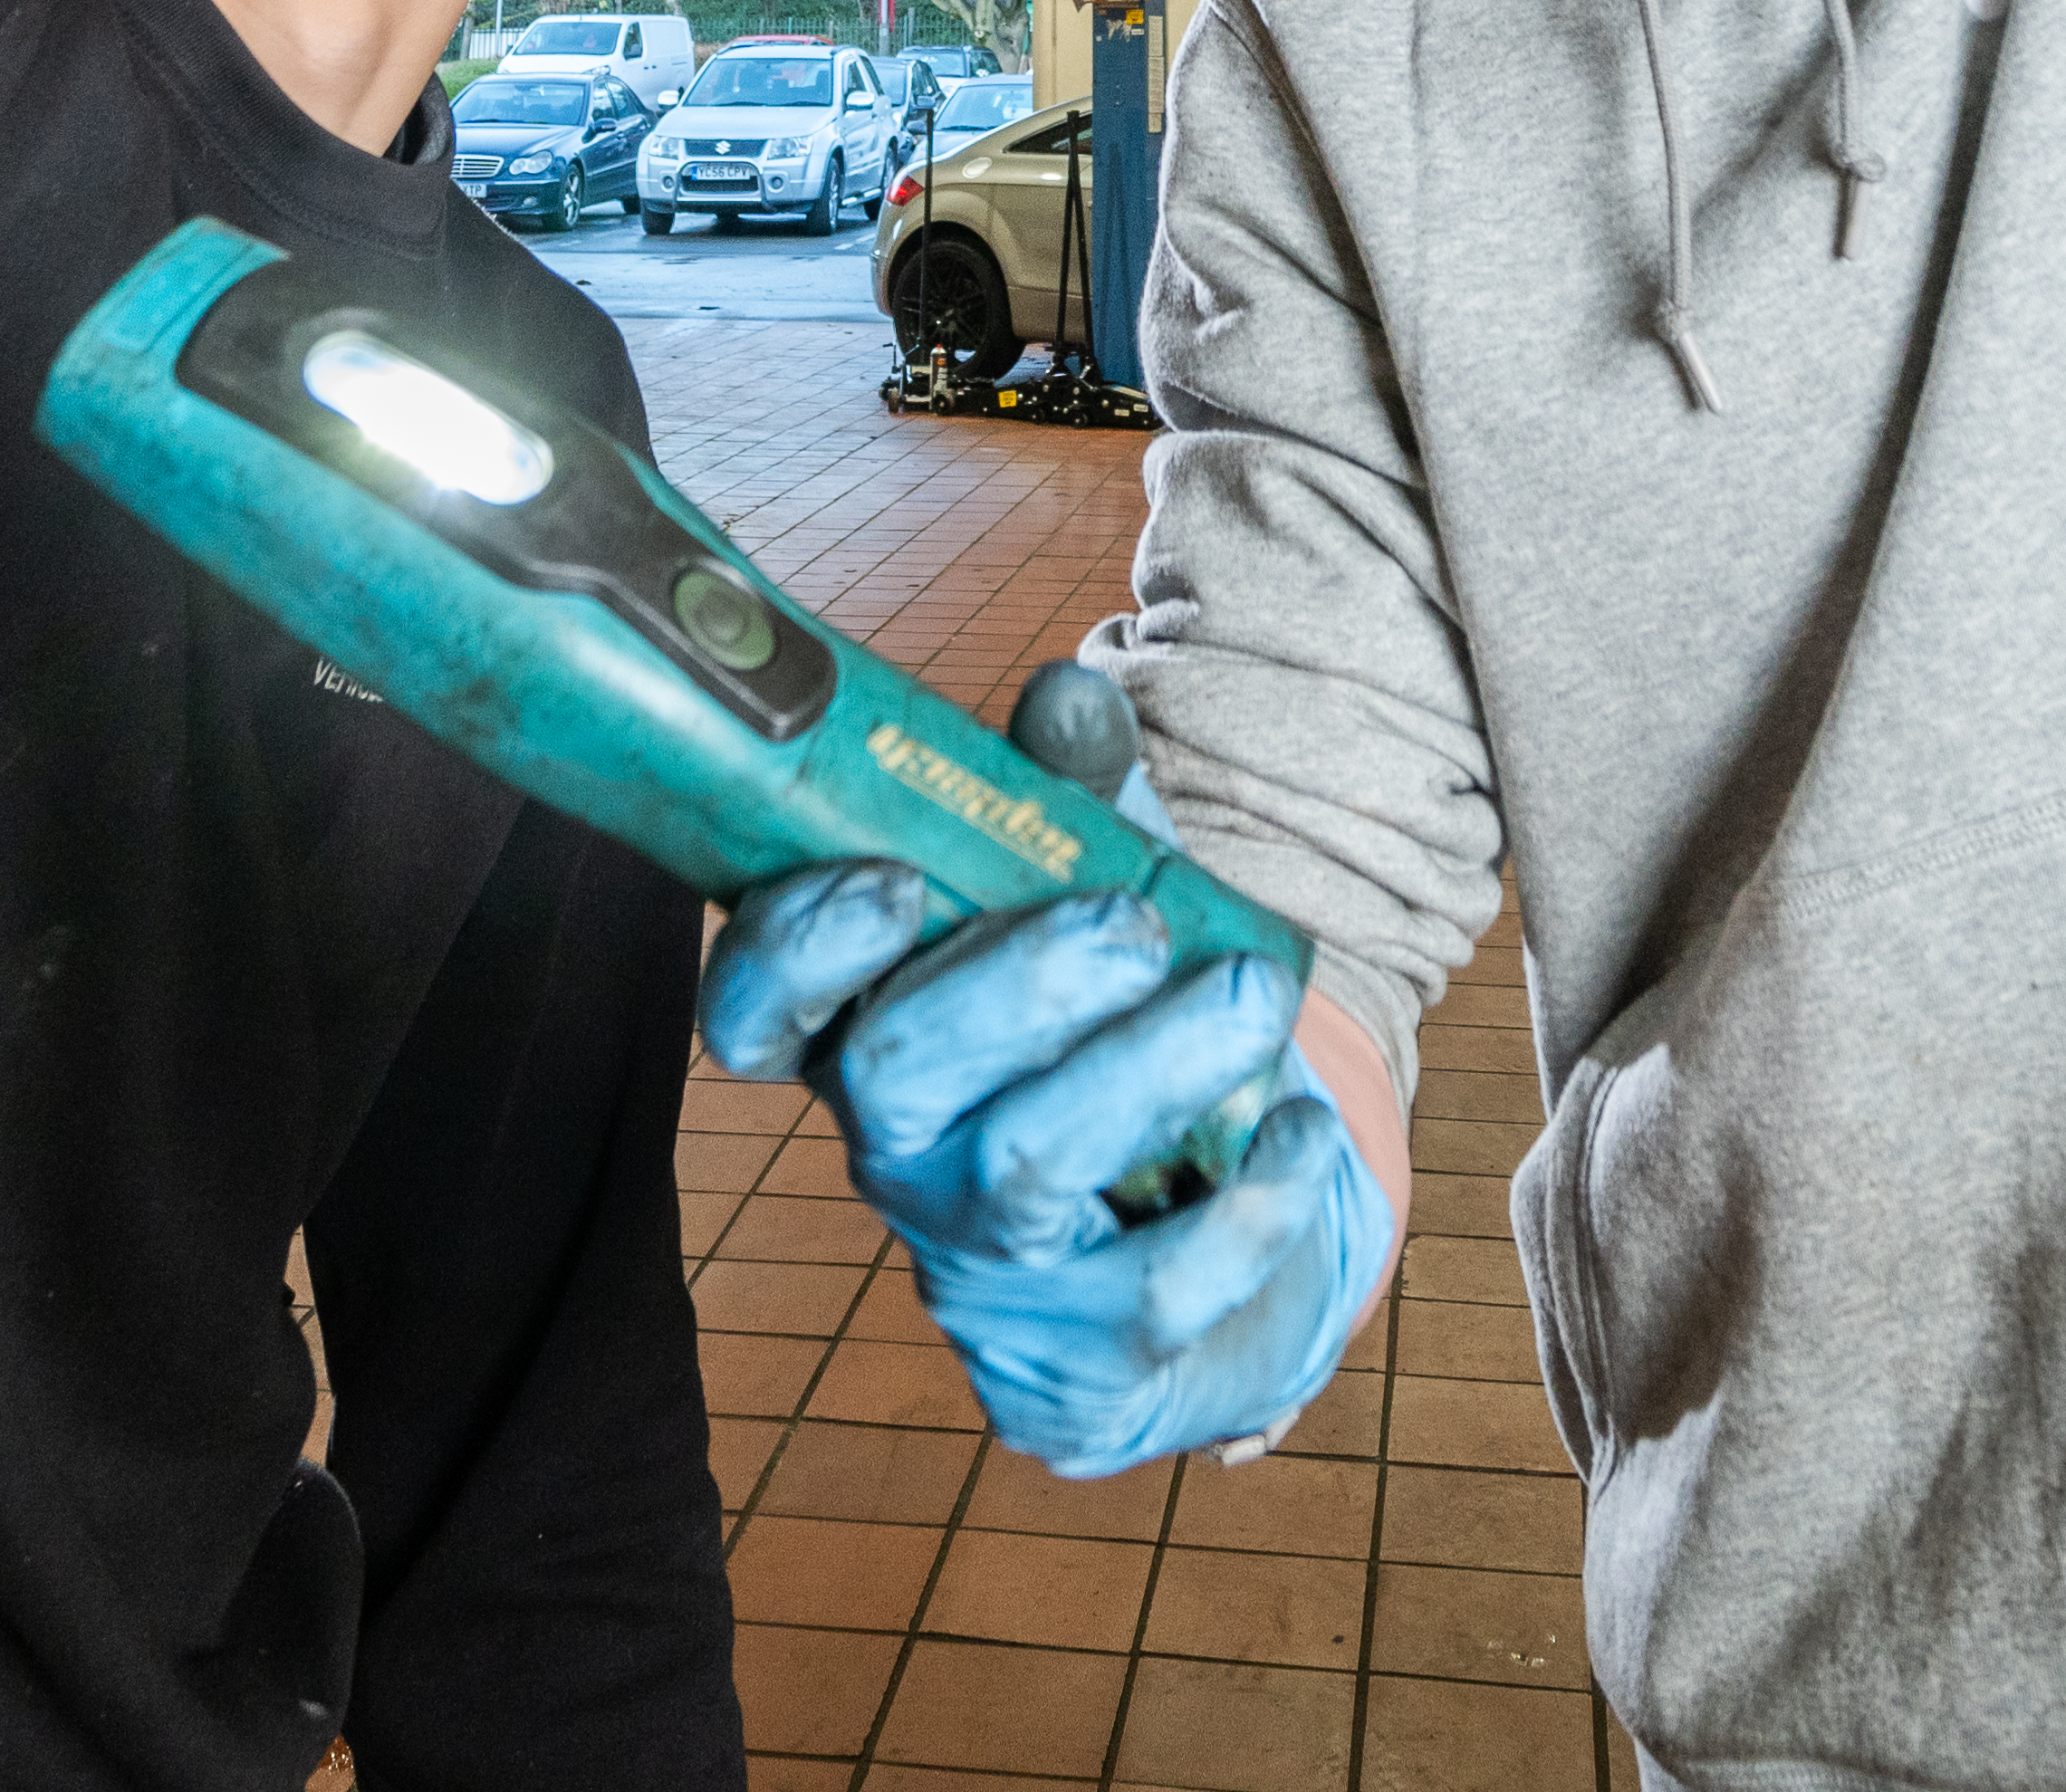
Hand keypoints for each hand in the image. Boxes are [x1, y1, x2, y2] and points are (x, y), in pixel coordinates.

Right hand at [704, 868, 1392, 1478]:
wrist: (1205, 1261)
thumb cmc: (1118, 1055)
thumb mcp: (1091, 912)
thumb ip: (1069, 801)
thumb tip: (1070, 695)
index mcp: (869, 1038)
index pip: (760, 1011)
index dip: (794, 952)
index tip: (886, 882)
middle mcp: (897, 1157)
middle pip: (892, 1075)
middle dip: (1014, 984)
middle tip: (1133, 925)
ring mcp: (974, 1273)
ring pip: (1020, 1174)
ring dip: (1147, 1071)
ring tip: (1255, 998)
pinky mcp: (1066, 1369)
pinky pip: (1148, 1293)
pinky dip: (1249, 1205)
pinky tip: (1305, 1136)